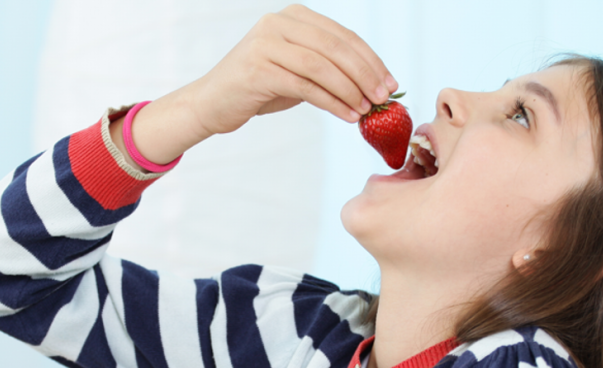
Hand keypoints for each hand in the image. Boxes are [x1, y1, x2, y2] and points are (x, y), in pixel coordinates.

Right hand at [189, 4, 396, 134]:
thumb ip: (324, 68)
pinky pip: (306, 86)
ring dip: (350, 90)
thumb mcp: (294, 71)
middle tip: (384, 98)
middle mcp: (280, 24)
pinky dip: (332, 102)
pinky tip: (347, 115)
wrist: (212, 103)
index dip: (370, 59)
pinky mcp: (259, 70)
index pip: (342, 36)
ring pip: (322, 66)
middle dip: (365, 74)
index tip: (390, 82)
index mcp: (293, 17)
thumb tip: (369, 85)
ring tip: (367, 111)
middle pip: (336, 48)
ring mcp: (267, 45)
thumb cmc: (257, 90)